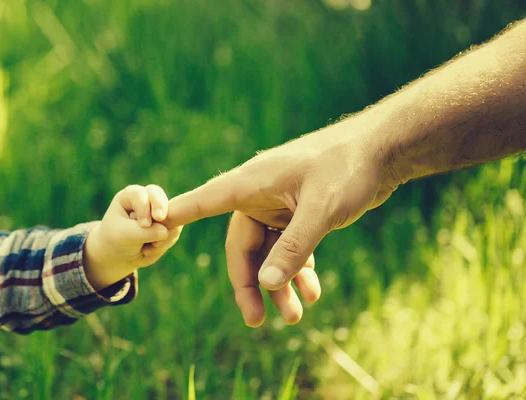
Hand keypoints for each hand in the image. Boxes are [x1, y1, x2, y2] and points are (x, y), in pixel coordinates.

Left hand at [84, 185, 182, 290]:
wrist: (120, 255)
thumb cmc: (116, 240)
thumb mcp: (125, 236)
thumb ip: (144, 232)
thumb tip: (167, 231)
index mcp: (130, 196)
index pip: (140, 195)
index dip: (144, 208)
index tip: (144, 224)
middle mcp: (146, 200)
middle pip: (158, 196)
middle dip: (160, 207)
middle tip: (160, 218)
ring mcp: (159, 211)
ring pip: (170, 216)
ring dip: (162, 234)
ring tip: (148, 247)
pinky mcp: (168, 224)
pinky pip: (174, 231)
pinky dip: (165, 243)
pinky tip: (150, 250)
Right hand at [165, 113, 400, 325]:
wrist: (383, 150)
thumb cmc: (348, 168)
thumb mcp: (321, 209)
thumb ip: (294, 247)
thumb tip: (268, 285)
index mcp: (253, 182)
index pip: (206, 201)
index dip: (180, 213)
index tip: (153, 222)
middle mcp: (260, 195)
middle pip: (242, 247)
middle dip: (250, 285)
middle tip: (256, 321)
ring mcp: (280, 206)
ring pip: (268, 253)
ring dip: (278, 285)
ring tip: (294, 317)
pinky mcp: (299, 214)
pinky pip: (290, 249)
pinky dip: (298, 271)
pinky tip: (312, 292)